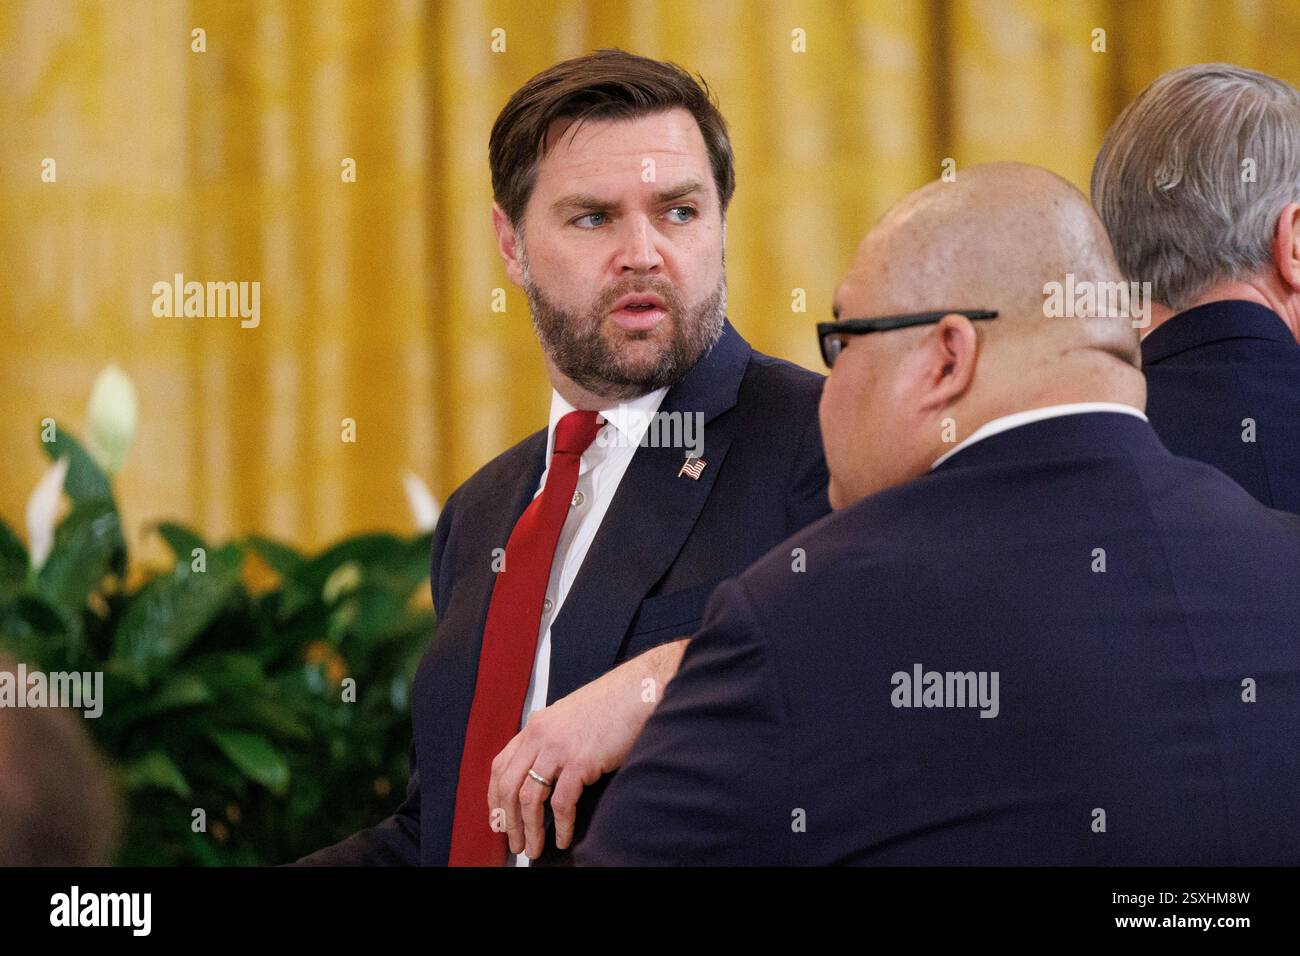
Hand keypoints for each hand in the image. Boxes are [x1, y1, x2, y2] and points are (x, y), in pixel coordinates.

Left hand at [487, 639, 686, 858]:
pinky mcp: (580, 761)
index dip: (495, 798)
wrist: (636, 692)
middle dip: (509, 821)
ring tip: (534, 848)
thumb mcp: (568, 718)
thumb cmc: (610, 706)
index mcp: (535, 726)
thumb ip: (551, 740)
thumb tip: (543, 773)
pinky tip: (563, 838)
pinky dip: (560, 826)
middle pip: (509, 786)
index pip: (500, 766)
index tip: (498, 820)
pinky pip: (562, 802)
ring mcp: (558, 748)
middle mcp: (540, 736)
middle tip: (515, 843)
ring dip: (530, 829)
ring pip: (530, 798)